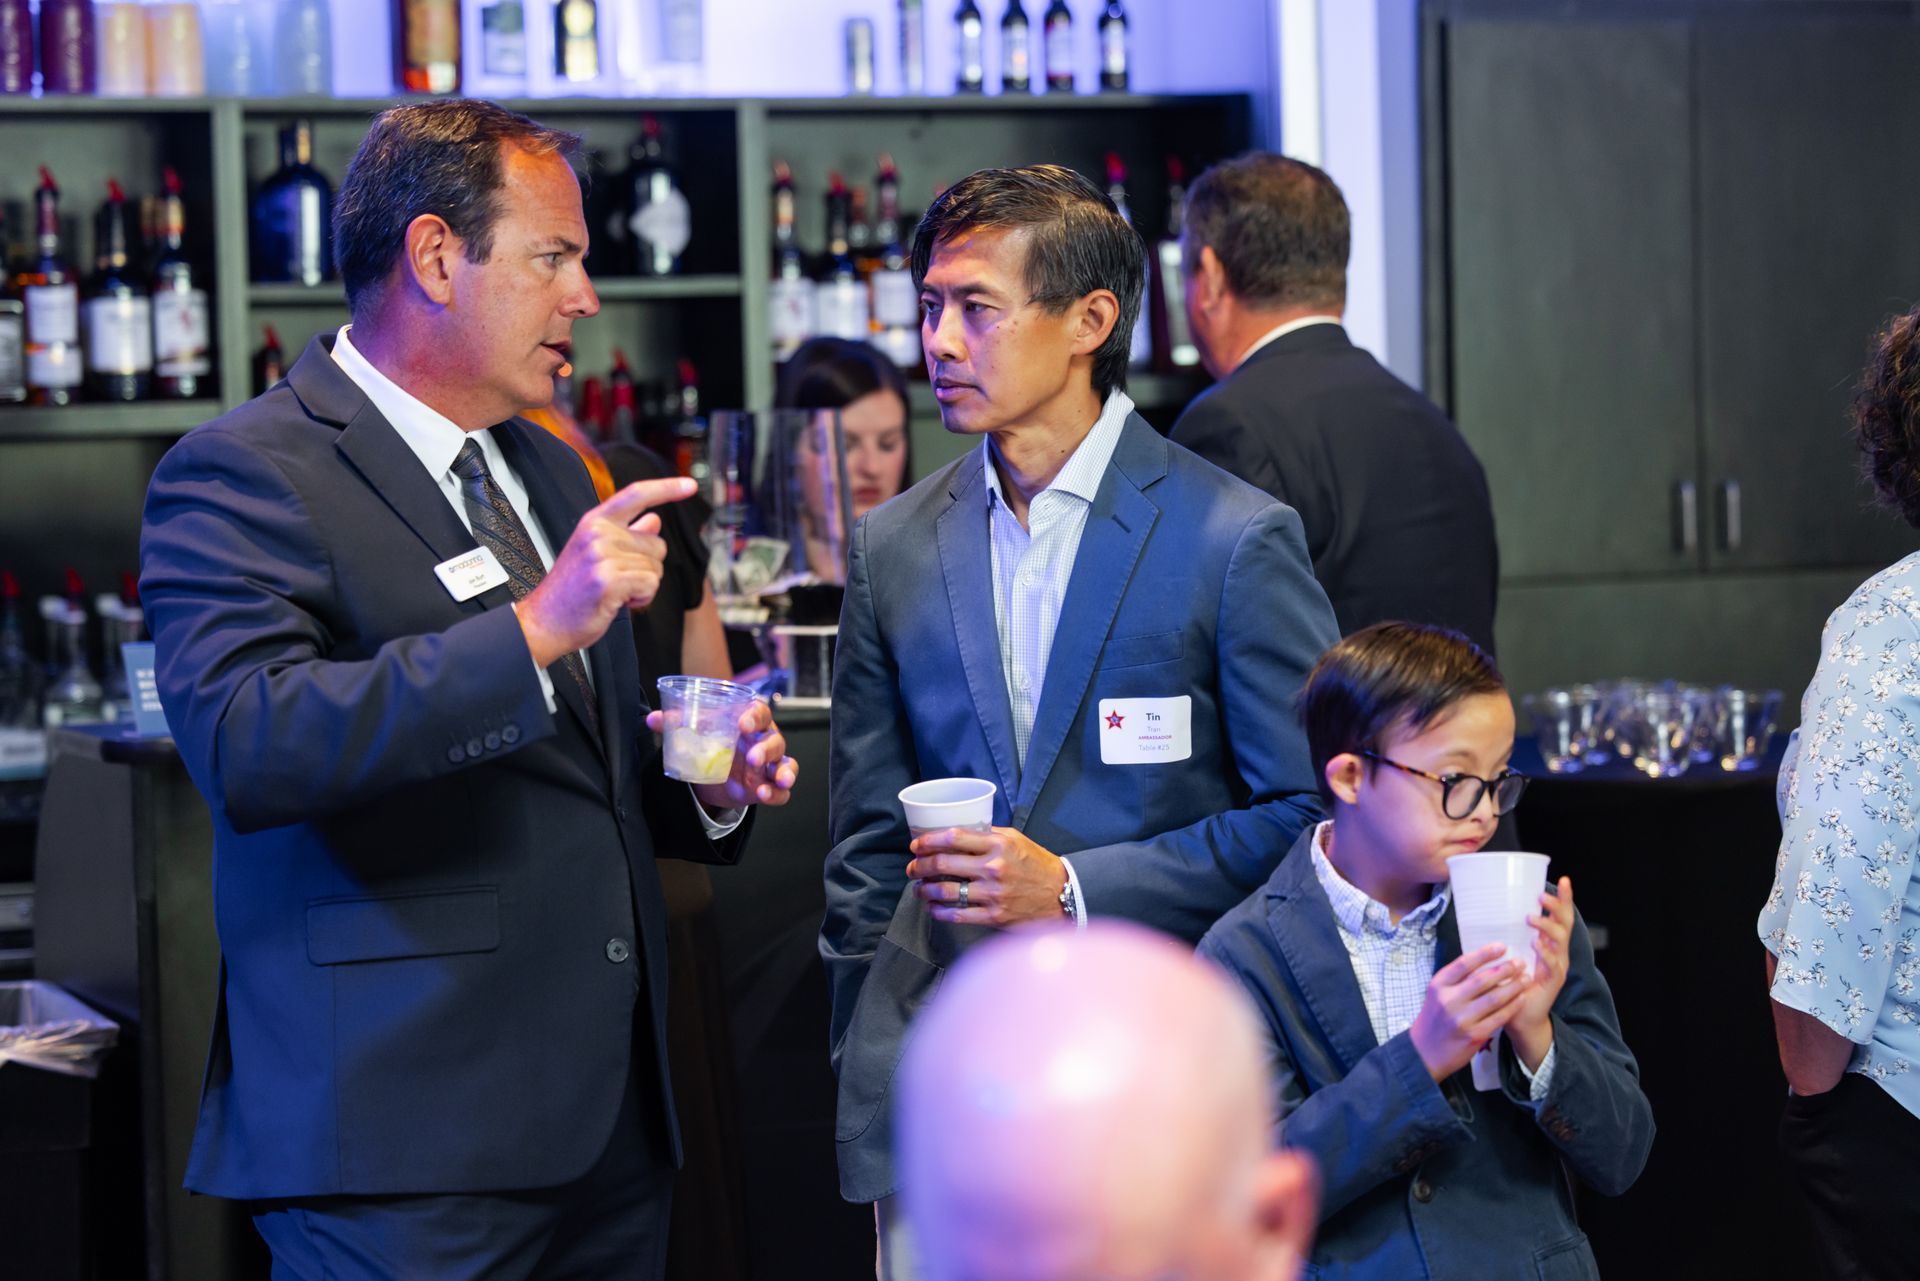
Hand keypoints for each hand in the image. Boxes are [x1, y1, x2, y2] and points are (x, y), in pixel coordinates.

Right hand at [516, 477, 694, 666]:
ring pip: (656, 568)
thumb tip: (654, 519)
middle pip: (658, 545)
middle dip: (647, 568)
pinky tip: (617, 602)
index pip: (636, 494)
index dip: (666, 488)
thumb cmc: (572, 591)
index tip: (689, 485)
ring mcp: (602, 554)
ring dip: (643, 587)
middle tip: (616, 580)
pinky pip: (650, 585)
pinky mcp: (609, 578)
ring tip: (613, 592)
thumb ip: (627, 533)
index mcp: (595, 521)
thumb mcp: (597, 553)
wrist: (545, 621)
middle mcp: (598, 532)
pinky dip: (642, 599)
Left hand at [647, 699, 797, 807]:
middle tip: (752, 758)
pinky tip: (766, 796)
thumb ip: (675, 724)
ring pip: (786, 764)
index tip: (742, 724)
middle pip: (775, 740)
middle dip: (766, 749)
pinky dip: (777, 793)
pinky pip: (782, 790)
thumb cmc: (713, 742)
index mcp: (749, 721)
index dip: (754, 717)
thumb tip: (652, 719)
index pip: (759, 712)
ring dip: (785, 772)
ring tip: (779, 780)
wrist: (716, 771)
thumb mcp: (695, 732)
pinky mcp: (768, 784)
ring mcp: (770, 764)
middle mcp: (764, 740)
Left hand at [907, 826, 1067, 927]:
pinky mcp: (994, 916)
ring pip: (946, 891)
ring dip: (925, 890)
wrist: (1062, 894)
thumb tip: (957, 831)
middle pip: (943, 864)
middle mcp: (993, 868)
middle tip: (912, 867)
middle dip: (919, 866)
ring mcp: (993, 894)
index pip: (953, 837)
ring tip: (918, 888)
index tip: (916, 845)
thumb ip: (988, 834)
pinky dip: (939, 911)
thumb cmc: (1037, 864)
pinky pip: (958, 915)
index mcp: (998, 844)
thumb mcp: (1015, 839)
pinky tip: (932, 907)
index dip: (928, 841)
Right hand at [1409, 943, 1529, 1081]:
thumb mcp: (1436, 994)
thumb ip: (1456, 980)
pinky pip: (1499, 1017)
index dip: (1485, 953)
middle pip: (1482, 980)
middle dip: (1505, 969)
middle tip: (1520, 962)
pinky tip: (1521, 998)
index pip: (1464, 964)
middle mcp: (1449, 1001)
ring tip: (1525, 978)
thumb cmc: (1434, 1018)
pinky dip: (1512, 1006)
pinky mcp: (1474, 1035)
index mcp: (1438, 986)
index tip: (1502, 946)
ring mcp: (1462, 1019)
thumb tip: (1485, 961)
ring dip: (1513, 986)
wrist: (1425, 1052)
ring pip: (1494, 998)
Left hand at [1507, 876, 1574, 1071]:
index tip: (1563, 879)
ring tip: (1531, 917)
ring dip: (1546, 927)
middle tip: (1542, 896)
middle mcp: (1557, 952)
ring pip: (1560, 941)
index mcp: (1548, 943)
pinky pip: (1553, 964)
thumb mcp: (1508, 954)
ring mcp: (1557, 967)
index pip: (1559, 916)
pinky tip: (1536, 944)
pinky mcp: (1553, 982)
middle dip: (1557, 907)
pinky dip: (1545, 953)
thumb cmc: (1511, 983)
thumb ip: (1505, 936)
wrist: (1519, 1018)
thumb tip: (1486, 911)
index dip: (1563, 899)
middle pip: (1564, 924)